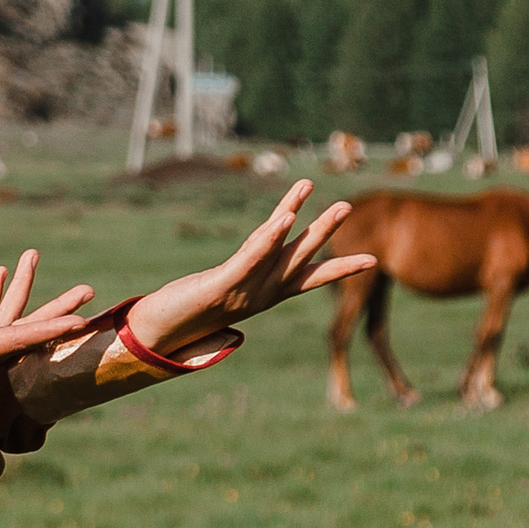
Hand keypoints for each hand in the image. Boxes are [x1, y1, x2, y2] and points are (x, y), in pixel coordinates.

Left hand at [121, 181, 372, 366]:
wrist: (155, 336)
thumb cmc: (186, 315)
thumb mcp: (221, 294)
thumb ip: (240, 282)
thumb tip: (254, 279)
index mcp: (264, 296)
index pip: (309, 278)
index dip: (340, 268)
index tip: (374, 261)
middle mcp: (259, 293)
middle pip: (298, 257)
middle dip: (323, 232)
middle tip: (348, 206)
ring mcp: (242, 289)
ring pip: (278, 252)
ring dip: (299, 224)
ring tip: (312, 191)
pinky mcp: (220, 284)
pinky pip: (249, 258)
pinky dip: (268, 240)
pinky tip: (283, 218)